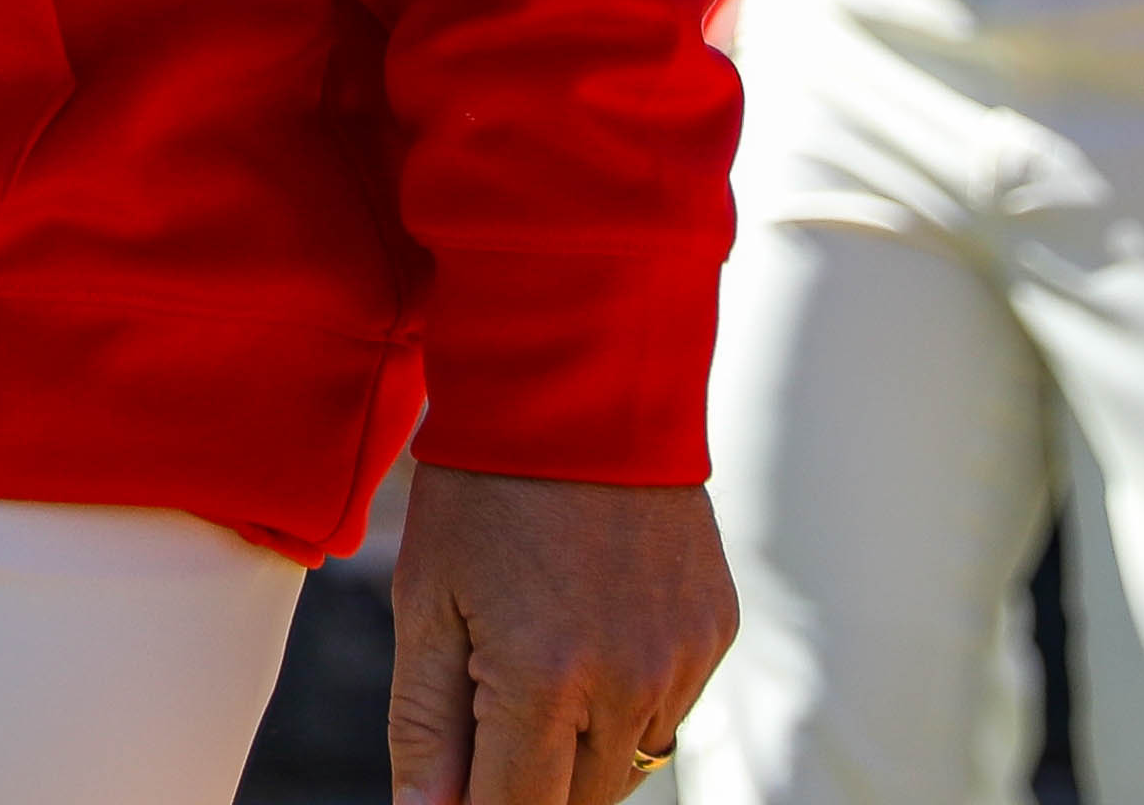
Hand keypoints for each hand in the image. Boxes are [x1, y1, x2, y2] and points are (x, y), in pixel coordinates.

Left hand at [387, 470, 734, 804]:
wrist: (580, 382)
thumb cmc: (482, 490)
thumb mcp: (427, 600)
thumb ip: (425, 727)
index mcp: (545, 679)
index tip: (457, 795)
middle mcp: (630, 682)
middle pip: (576, 804)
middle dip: (526, 782)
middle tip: (487, 714)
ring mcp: (684, 658)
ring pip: (628, 763)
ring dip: (581, 747)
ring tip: (538, 659)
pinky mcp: (718, 630)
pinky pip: (670, 707)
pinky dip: (629, 699)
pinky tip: (591, 631)